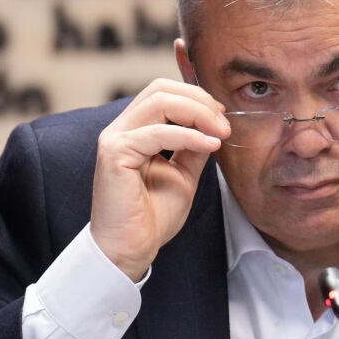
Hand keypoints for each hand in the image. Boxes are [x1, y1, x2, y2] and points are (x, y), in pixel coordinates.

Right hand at [90, 80, 229, 279]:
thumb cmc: (151, 217)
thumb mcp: (183, 174)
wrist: (130, 249)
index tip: (222, 118)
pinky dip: (189, 136)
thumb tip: (214, 126)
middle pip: (161, 89)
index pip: (163, 92)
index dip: (196, 98)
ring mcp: (115, 138)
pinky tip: (209, 145)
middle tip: (224, 123)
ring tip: (220, 133)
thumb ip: (193, 147)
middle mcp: (121, 129)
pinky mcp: (115, 153)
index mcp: (134, 130)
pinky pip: (158, 133)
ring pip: (159, 102)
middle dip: (199, 100)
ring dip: (198, 113)